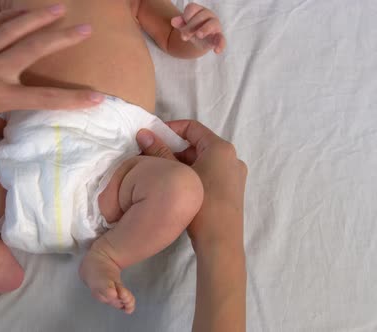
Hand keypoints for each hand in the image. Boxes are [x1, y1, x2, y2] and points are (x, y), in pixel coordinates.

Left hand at [0, 5, 101, 145]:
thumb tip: (10, 123)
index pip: (43, 99)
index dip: (73, 100)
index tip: (98, 98)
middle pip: (32, 49)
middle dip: (62, 38)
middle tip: (85, 28)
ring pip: (10, 28)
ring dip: (36, 16)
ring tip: (57, 7)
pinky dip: (3, 15)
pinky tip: (17, 10)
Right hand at [136, 120, 245, 251]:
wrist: (221, 241)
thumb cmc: (202, 205)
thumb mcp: (177, 175)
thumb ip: (158, 152)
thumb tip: (143, 133)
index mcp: (221, 148)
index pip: (192, 128)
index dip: (170, 129)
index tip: (152, 137)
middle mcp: (232, 157)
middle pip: (197, 145)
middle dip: (173, 149)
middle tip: (152, 157)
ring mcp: (234, 175)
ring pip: (202, 160)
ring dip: (181, 163)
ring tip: (160, 173)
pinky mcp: (232, 190)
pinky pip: (209, 173)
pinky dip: (192, 174)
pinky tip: (176, 186)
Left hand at [171, 3, 225, 53]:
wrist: (199, 40)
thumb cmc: (192, 28)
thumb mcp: (184, 26)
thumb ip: (179, 23)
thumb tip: (173, 21)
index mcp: (198, 10)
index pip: (192, 9)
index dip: (186, 16)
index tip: (182, 24)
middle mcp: (208, 16)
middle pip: (201, 16)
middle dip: (191, 26)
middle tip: (183, 37)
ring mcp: (215, 26)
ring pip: (212, 24)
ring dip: (205, 29)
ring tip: (198, 35)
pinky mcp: (218, 37)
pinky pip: (222, 40)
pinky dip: (220, 45)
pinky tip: (216, 51)